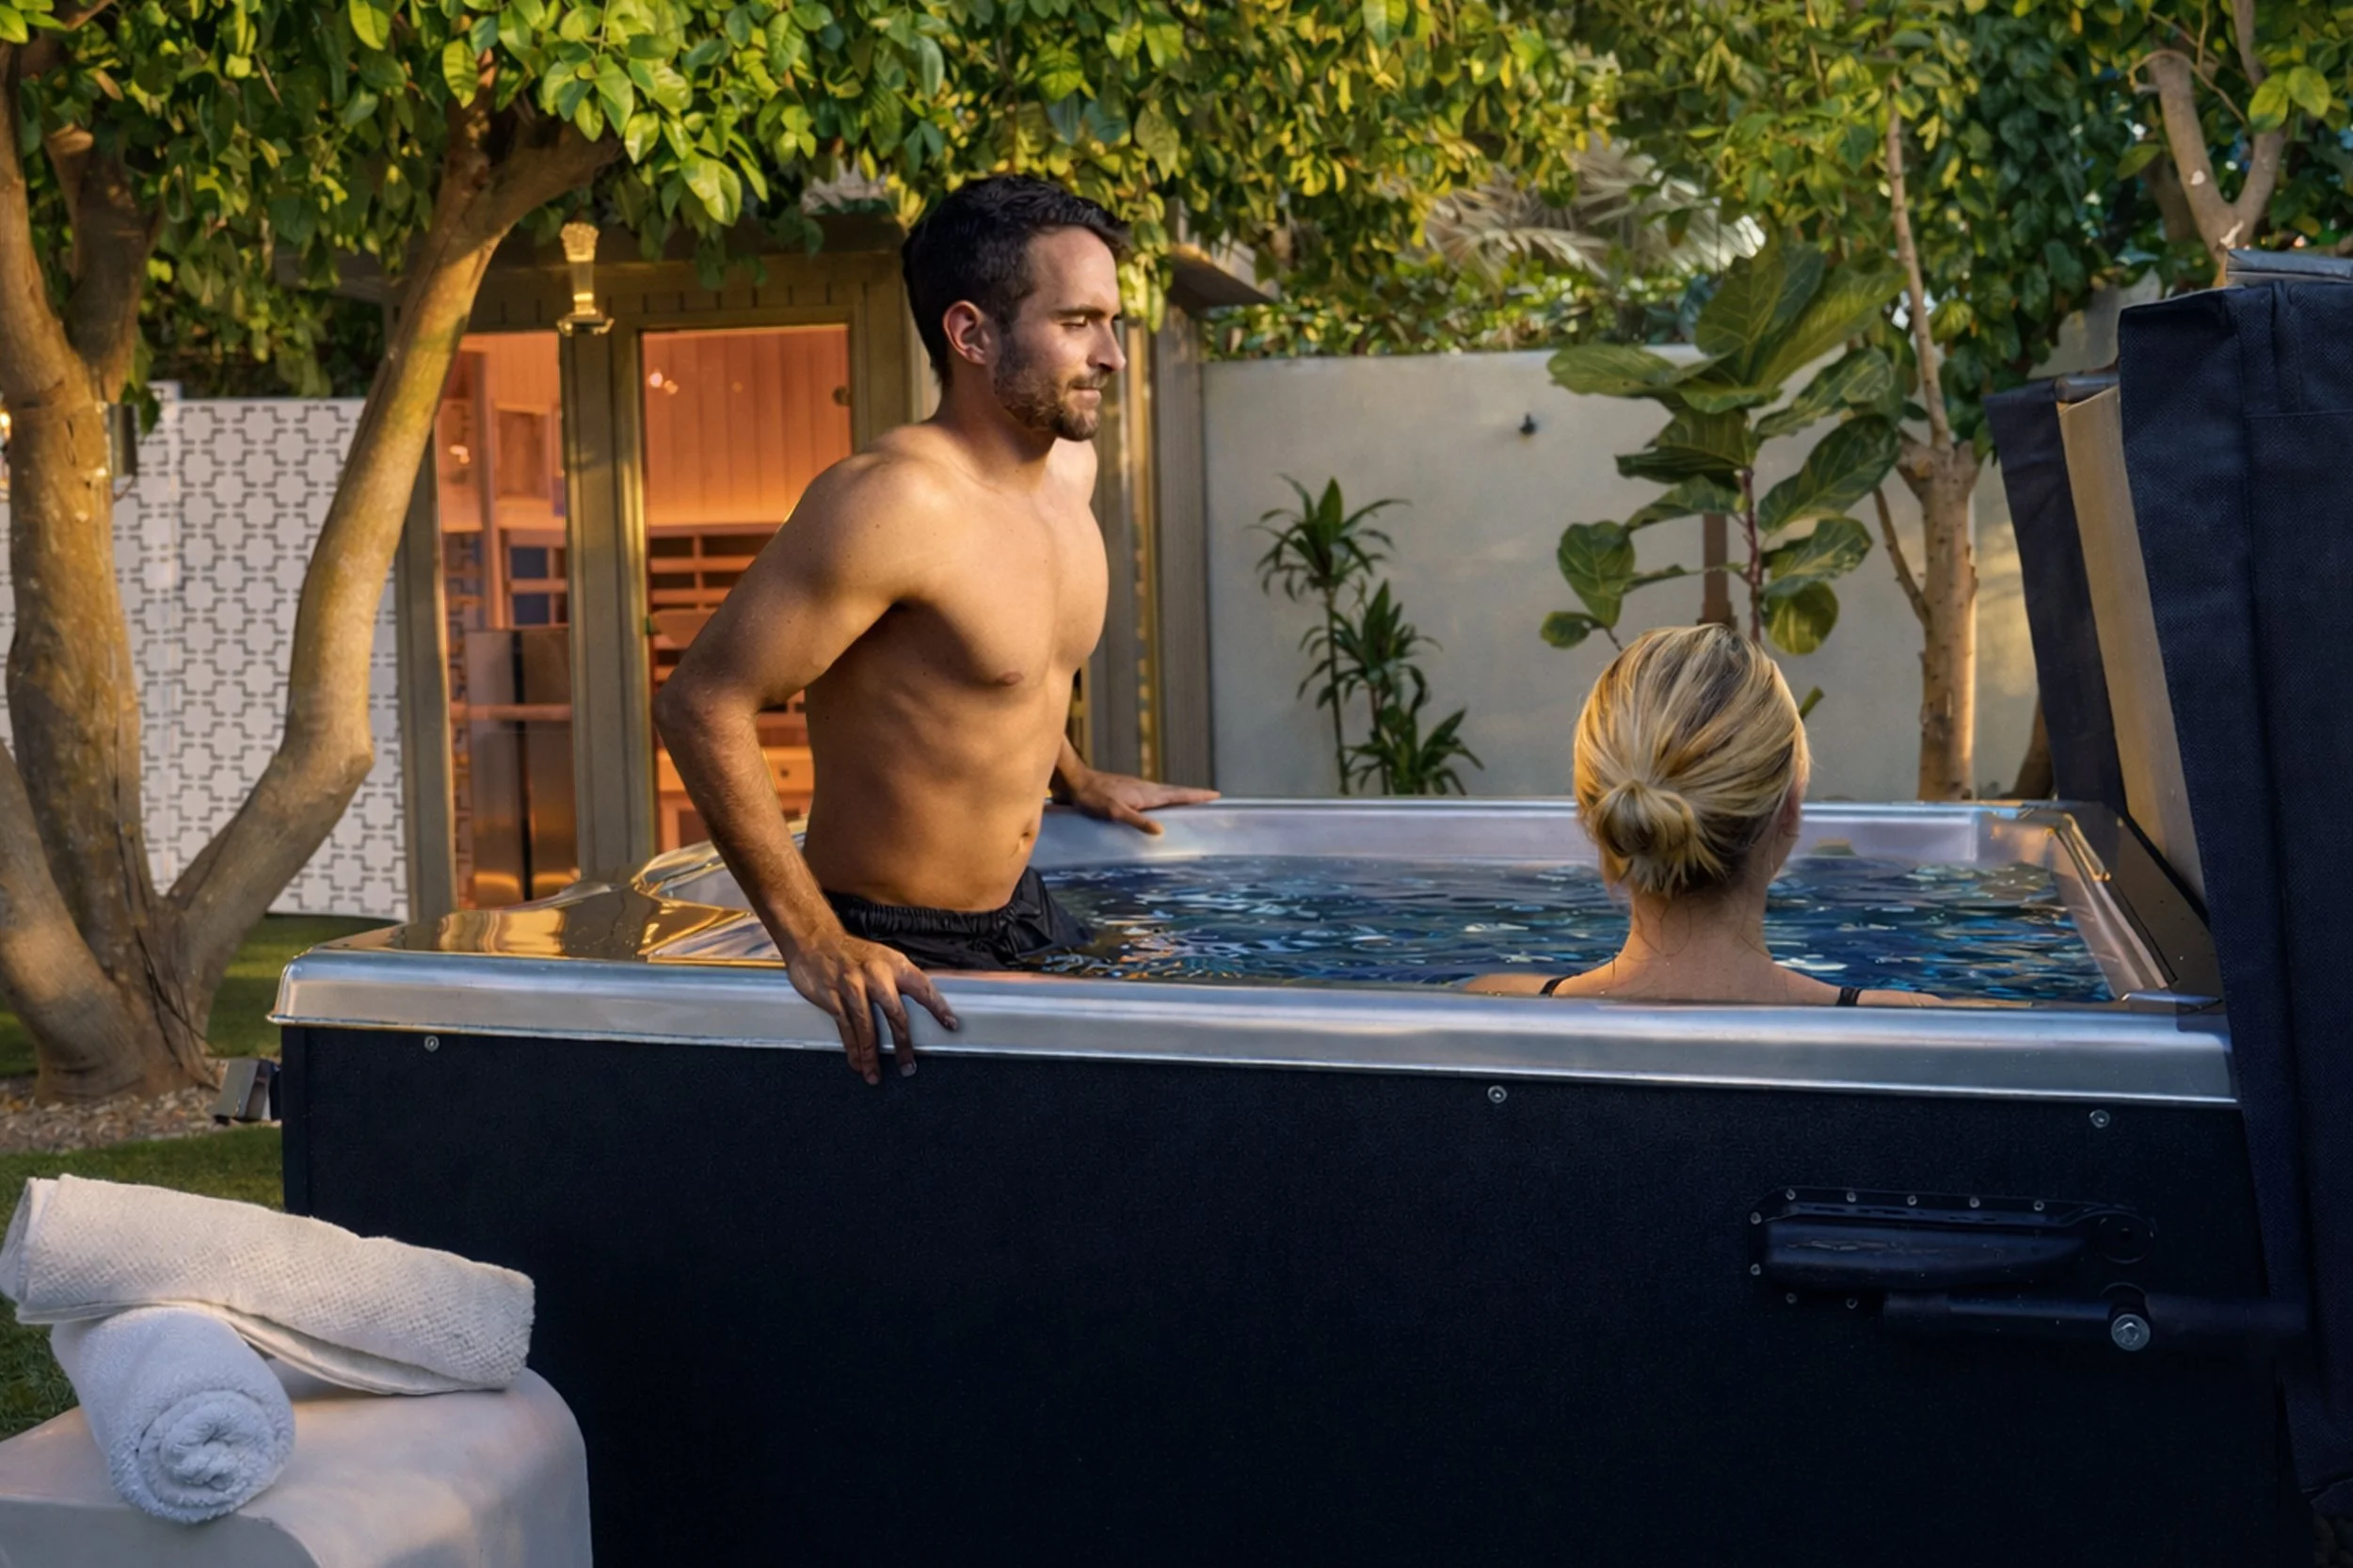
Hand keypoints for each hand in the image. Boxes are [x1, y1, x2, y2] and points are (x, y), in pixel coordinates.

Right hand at [784, 931, 959, 1084]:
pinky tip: (856, 1062)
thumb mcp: (882, 959)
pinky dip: (851, 1048)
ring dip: (871, 1054)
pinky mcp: (832, 996)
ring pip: (866, 1027)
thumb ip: (899, 981)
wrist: (814, 939)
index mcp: (894, 964)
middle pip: (894, 1014)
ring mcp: (852, 986)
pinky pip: (845, 1028)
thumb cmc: (852, 953)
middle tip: (908, 1065)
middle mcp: (875, 975)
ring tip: (875, 1074)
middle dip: (903, 1043)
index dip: (937, 1006)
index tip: (950, 1024)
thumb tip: (921, 1004)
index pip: (922, 987)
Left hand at [1061, 770, 1219, 834]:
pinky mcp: (1129, 791)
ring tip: (1192, 800)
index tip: (1215, 795)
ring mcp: (1138, 789)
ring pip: (1165, 793)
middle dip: (1193, 795)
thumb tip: (1160, 831)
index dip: (1196, 796)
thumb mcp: (1114, 812)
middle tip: (1211, 797)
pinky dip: (1165, 799)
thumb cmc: (1093, 798)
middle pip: (1176, 792)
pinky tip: (1161, 805)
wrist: (1077, 782)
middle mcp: (1146, 789)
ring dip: (1180, 796)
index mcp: (1147, 794)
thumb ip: (1137, 821)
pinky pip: (1154, 796)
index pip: (1178, 794)